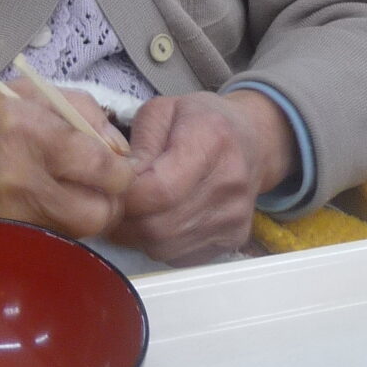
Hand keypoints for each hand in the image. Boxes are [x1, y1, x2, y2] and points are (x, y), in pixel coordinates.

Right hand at [0, 86, 134, 240]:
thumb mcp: (29, 93)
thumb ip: (83, 112)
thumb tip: (116, 147)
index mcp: (30, 134)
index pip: (102, 168)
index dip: (122, 169)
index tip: (118, 163)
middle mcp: (21, 180)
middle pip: (97, 214)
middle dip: (111, 200)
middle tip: (103, 184)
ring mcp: (10, 214)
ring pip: (78, 232)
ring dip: (87, 213)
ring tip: (76, 190)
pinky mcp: (2, 234)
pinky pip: (52, 236)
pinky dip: (61, 223)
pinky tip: (50, 202)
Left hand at [119, 90, 296, 265]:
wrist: (253, 142)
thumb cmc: (202, 121)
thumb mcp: (162, 110)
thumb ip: (137, 145)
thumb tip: (119, 186)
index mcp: (211, 141)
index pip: (159, 190)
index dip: (125, 197)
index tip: (112, 188)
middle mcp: (229, 183)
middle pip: (158, 226)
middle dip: (125, 220)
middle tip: (115, 204)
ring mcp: (234, 216)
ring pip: (164, 247)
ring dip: (138, 235)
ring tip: (135, 210)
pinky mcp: (233, 239)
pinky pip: (180, 255)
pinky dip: (159, 243)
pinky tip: (160, 219)